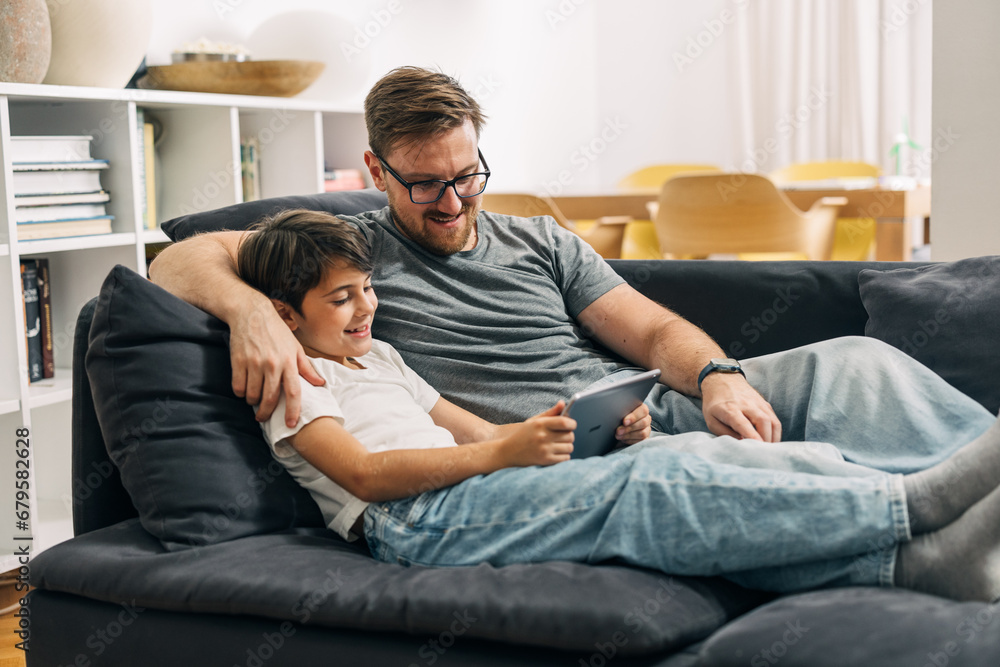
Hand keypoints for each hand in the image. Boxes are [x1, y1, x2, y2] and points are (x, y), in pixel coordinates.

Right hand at [229, 298, 324, 426]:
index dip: (293, 411)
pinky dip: (240, 392)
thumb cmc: (276, 331)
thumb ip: (306, 367)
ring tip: (253, 398)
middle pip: (270, 398)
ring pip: (252, 395)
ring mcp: (254, 363)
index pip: (294, 392)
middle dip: (266, 412)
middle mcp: (272, 364)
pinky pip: (238, 387)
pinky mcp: (238, 361)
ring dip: (252, 401)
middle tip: (263, 417)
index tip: (291, 424)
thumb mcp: (295, 347)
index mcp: (289, 362)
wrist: (251, 313)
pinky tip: (244, 387)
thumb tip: (320, 383)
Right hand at [498, 402, 575, 466]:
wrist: (507, 452)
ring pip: (569, 447)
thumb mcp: (534, 421)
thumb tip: (563, 403)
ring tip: (558, 445)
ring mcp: (544, 450)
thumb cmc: (522, 435)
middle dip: (568, 435)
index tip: (571, 425)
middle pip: (569, 436)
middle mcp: (542, 436)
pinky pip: (565, 458)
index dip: (572, 424)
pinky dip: (564, 456)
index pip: (564, 422)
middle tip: (562, 436)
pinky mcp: (545, 461)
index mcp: (540, 424)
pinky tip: (556, 453)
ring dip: (567, 446)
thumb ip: (550, 413)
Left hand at [615, 403, 651, 444]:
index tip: (624, 422)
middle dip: (629, 428)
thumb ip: (622, 412)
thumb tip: (616, 413)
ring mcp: (647, 429)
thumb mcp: (621, 413)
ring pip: (642, 433)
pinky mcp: (645, 438)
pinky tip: (623, 439)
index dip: (634, 417)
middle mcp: (646, 418)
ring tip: (618, 436)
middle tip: (618, 431)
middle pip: (643, 422)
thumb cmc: (620, 419)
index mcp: (642, 409)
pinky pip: (641, 441)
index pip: (643, 410)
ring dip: (629, 435)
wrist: (619, 429)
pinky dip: (630, 440)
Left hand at [700, 373, 781, 441]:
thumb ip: (725, 433)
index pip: (743, 424)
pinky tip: (770, 441)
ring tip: (768, 449)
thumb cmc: (715, 404)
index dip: (751, 436)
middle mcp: (746, 404)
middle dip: (766, 439)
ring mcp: (758, 403)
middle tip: (763, 453)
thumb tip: (742, 443)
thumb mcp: (711, 420)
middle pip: (763, 421)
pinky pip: (774, 419)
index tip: (758, 448)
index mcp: (730, 409)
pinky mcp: (765, 403)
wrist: (723, 380)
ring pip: (772, 421)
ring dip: (773, 438)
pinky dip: (775, 432)